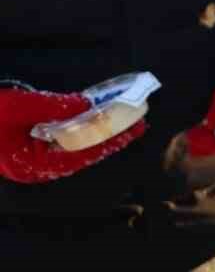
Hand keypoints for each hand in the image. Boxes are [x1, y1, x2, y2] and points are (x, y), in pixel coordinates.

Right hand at [0, 85, 144, 183]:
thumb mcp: (15, 106)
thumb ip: (49, 106)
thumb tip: (85, 105)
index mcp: (31, 165)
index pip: (79, 156)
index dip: (109, 142)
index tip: (133, 130)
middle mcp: (37, 166)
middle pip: (84, 152)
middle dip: (112, 137)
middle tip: (141, 122)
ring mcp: (36, 157)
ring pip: (78, 146)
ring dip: (102, 132)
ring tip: (129, 119)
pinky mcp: (35, 147)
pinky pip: (67, 139)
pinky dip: (85, 128)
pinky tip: (102, 116)